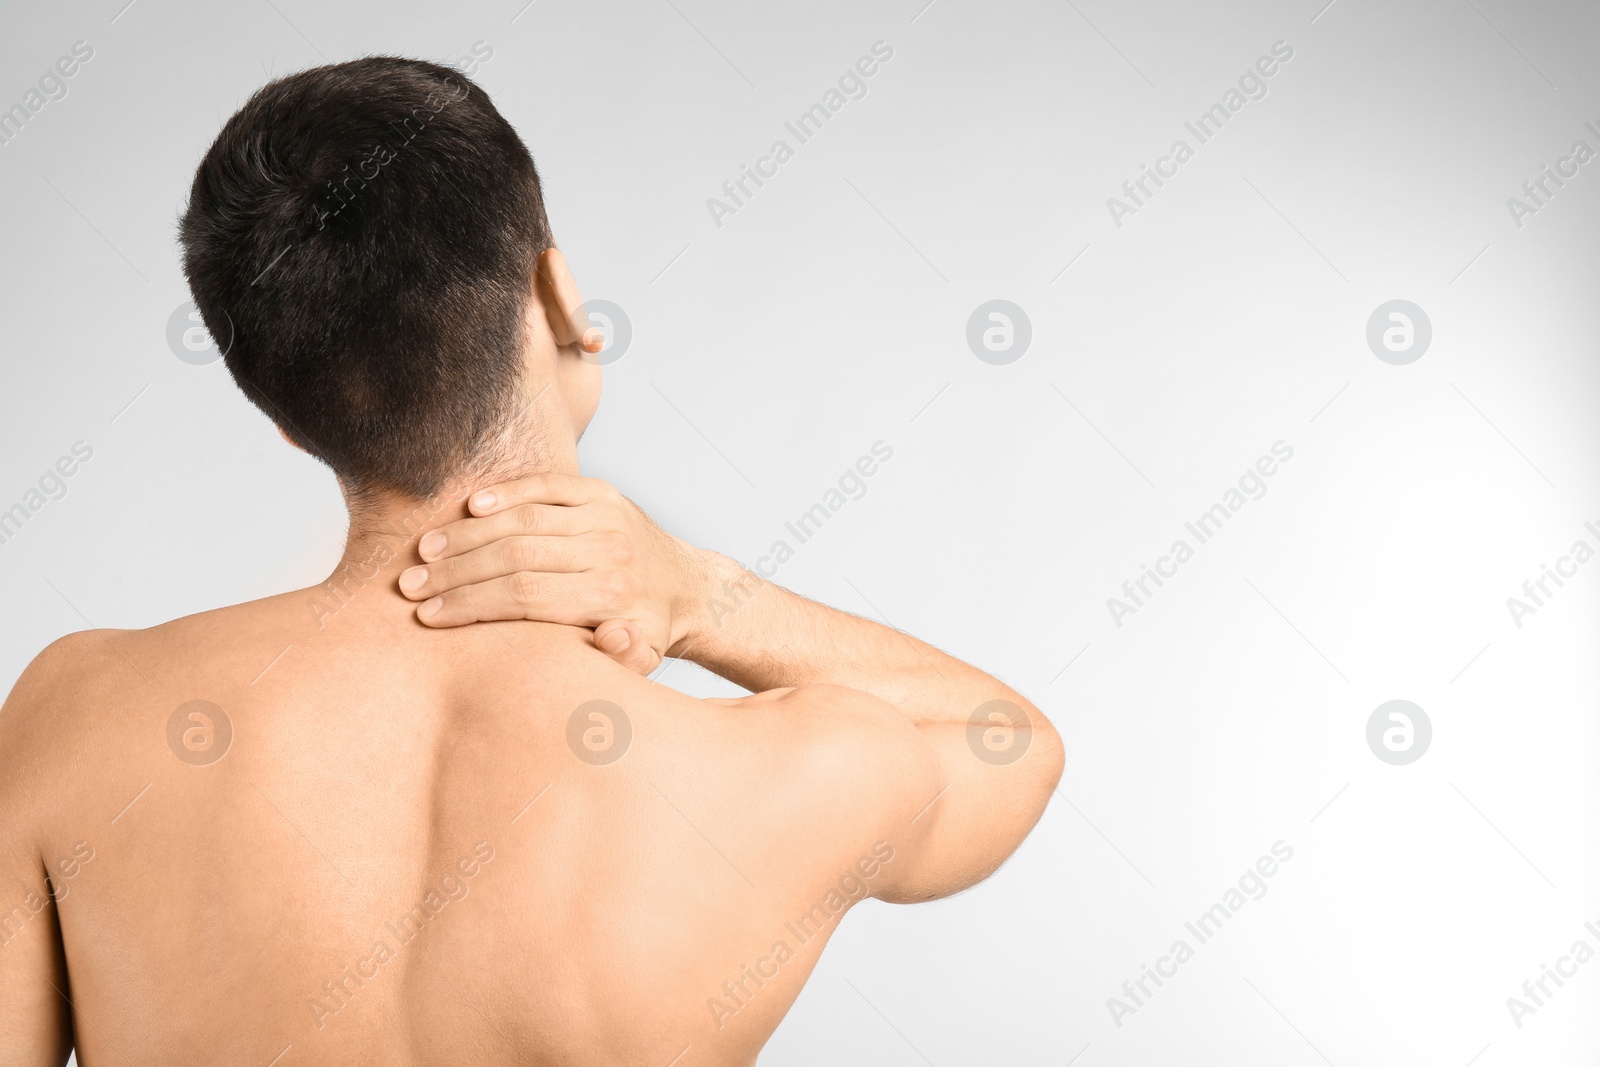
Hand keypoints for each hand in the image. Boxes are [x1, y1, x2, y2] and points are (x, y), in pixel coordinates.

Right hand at [397, 473, 708, 673]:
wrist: (688, 587)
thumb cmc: (646, 632)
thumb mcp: (640, 660)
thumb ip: (623, 660)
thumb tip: (611, 640)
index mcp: (610, 598)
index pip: (523, 598)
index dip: (470, 605)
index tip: (427, 616)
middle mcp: (609, 552)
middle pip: (515, 557)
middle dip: (455, 573)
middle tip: (409, 586)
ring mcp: (607, 517)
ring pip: (523, 520)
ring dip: (467, 535)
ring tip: (425, 553)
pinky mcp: (604, 493)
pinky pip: (546, 486)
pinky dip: (506, 493)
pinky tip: (469, 507)